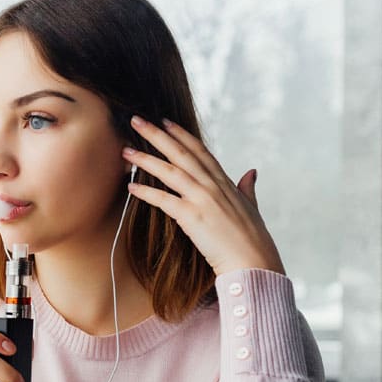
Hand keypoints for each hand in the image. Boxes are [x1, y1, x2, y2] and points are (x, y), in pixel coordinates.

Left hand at [124, 115, 285, 277]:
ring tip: (126, 150)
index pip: (200, 151)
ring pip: (170, 172)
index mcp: (225, 182)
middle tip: (137, 120)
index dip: (181, 135)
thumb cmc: (253, 240)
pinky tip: (131, 186)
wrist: (254, 262)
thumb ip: (247, 188)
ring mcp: (203, 200)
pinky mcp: (193, 217)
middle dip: (157, 135)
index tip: (165, 121)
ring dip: (146, 159)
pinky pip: (164, 200)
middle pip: (181, 153)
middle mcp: (213, 186)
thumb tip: (251, 172)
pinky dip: (146, 192)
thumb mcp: (252, 207)